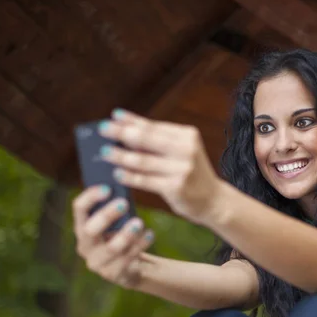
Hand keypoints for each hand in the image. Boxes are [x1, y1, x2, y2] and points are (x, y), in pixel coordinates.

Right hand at [73, 185, 153, 288]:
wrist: (131, 264)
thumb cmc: (122, 233)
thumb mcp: (117, 219)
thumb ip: (115, 203)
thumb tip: (123, 176)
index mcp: (82, 226)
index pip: (78, 209)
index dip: (90, 197)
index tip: (108, 187)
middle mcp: (85, 245)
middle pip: (90, 229)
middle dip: (106, 215)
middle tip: (124, 203)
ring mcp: (97, 262)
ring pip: (110, 248)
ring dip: (126, 234)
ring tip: (139, 222)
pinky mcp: (113, 274)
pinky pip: (127, 260)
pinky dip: (140, 245)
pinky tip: (150, 234)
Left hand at [98, 109, 222, 224]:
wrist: (213, 200)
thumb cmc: (191, 173)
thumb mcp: (182, 152)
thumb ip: (158, 142)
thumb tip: (124, 131)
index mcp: (188, 135)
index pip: (154, 126)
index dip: (132, 121)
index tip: (113, 116)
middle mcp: (187, 149)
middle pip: (147, 139)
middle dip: (122, 133)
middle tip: (103, 129)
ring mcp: (182, 169)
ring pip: (143, 161)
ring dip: (120, 156)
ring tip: (104, 152)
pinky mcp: (176, 187)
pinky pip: (146, 180)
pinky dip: (129, 176)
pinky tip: (117, 173)